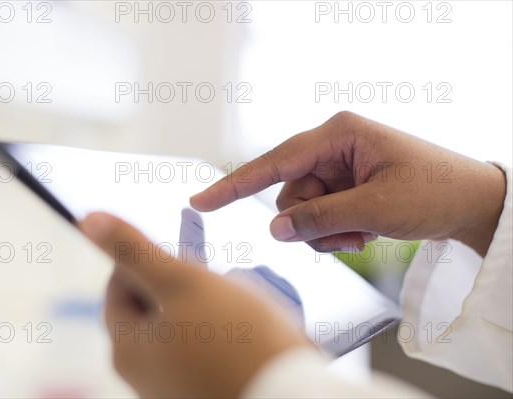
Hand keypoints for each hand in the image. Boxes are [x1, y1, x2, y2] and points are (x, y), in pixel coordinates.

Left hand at [80, 212, 308, 397]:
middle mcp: (139, 373)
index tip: (180, 253)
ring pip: (178, 326)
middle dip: (181, 284)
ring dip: (201, 306)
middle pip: (150, 306)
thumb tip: (89, 220)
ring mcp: (168, 387)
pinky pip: (199, 349)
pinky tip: (245, 330)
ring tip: (235, 305)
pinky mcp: (197, 392)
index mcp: (125, 346)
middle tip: (212, 278)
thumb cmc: (237, 340)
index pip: (119, 283)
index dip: (148, 259)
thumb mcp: (180, 281)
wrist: (288, 397)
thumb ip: (133, 250)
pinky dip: (216, 332)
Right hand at [190, 112, 505, 256]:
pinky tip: (362, 233)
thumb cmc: (435, 191)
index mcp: (337, 135)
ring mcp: (337, 168)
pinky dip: (334, 232)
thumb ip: (321, 218)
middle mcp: (332, 147)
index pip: (274, 163)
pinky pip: (318, 216)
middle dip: (310, 222)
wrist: (472, 202)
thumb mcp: (376, 208)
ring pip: (302, 210)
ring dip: (325, 231)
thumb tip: (277, 228)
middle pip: (288, 193)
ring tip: (359, 236)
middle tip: (345, 236)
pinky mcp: (344, 186)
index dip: (234, 185)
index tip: (201, 200)